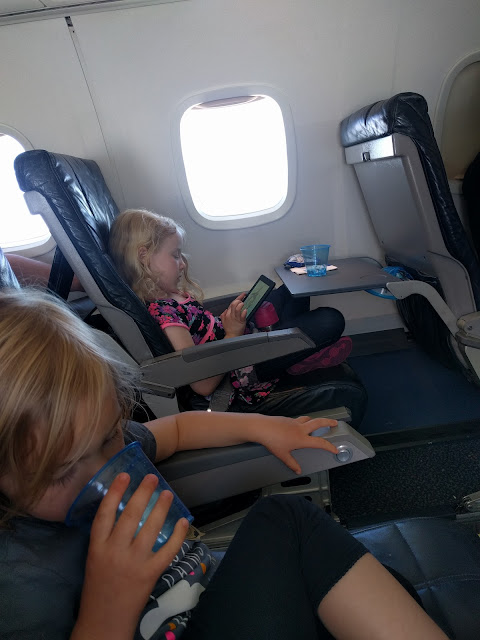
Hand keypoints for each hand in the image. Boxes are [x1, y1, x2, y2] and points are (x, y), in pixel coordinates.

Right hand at [72, 473, 188, 639]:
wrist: (104, 622)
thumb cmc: (98, 589)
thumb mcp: (94, 559)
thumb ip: (106, 538)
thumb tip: (124, 510)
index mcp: (97, 547)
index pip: (105, 513)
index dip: (115, 492)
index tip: (125, 475)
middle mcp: (115, 552)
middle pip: (130, 515)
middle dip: (143, 493)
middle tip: (152, 478)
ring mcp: (134, 563)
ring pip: (150, 528)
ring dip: (161, 508)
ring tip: (168, 494)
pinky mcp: (150, 574)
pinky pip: (167, 550)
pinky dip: (177, 534)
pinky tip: (183, 521)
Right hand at [220, 293, 246, 337]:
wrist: (232, 336)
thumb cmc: (229, 329)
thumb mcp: (224, 321)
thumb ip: (224, 314)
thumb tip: (226, 310)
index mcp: (227, 314)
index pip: (232, 303)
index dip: (238, 298)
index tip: (243, 295)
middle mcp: (231, 315)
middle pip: (234, 304)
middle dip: (239, 300)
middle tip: (243, 301)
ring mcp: (236, 318)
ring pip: (238, 308)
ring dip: (241, 304)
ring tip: (243, 305)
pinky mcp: (240, 321)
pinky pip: (242, 315)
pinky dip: (244, 311)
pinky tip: (245, 310)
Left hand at [252, 416, 338, 474]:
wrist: (262, 427)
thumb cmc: (272, 441)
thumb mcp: (282, 455)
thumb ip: (292, 463)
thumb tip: (297, 470)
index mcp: (302, 439)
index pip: (320, 443)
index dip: (329, 446)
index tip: (335, 449)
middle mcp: (300, 428)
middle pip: (319, 422)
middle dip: (328, 422)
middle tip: (335, 422)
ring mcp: (294, 422)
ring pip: (308, 419)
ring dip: (315, 420)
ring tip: (317, 423)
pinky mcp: (288, 419)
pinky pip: (299, 419)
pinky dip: (303, 421)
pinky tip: (299, 426)